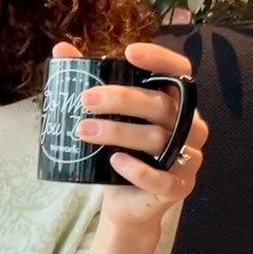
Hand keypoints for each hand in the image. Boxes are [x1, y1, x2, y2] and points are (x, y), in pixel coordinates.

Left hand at [52, 41, 209, 231]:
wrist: (124, 204)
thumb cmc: (119, 155)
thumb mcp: (106, 119)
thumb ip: (89, 84)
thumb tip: (62, 49)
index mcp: (176, 105)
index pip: (180, 73)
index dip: (160, 60)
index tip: (129, 52)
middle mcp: (190, 128)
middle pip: (162, 106)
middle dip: (122, 99)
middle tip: (86, 100)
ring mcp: (188, 159)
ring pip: (159, 140)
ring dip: (119, 132)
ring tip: (83, 131)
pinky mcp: (178, 187)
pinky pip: (162, 177)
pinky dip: (138, 169)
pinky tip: (114, 161)